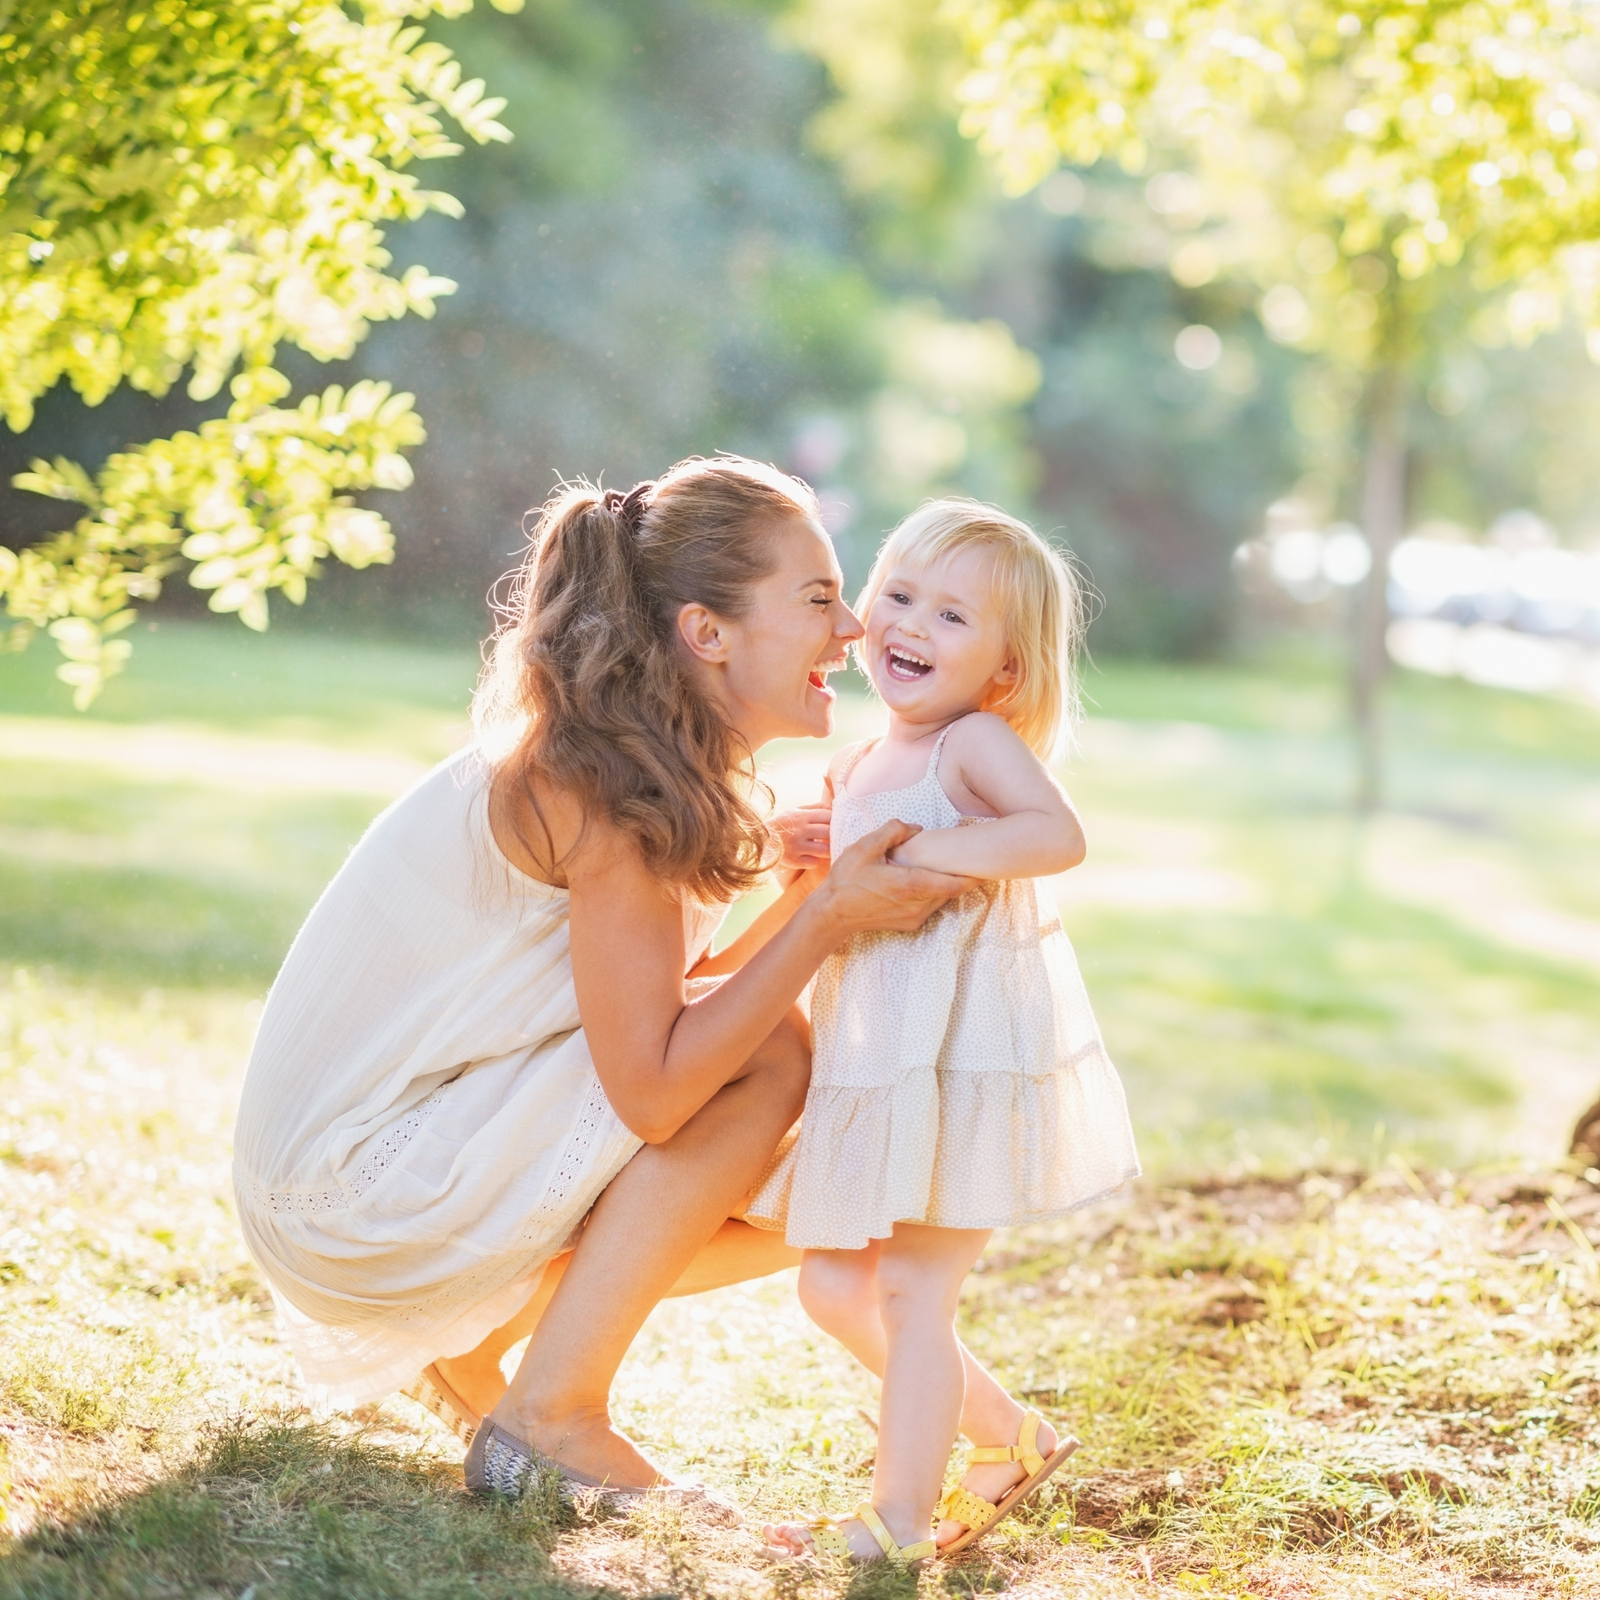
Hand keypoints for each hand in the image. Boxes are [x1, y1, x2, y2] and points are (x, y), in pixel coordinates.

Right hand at [770, 803, 831, 871]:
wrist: (760, 840)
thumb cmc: (783, 824)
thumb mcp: (796, 811)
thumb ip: (815, 808)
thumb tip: (834, 807)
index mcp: (802, 817)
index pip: (829, 816)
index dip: (836, 821)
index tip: (837, 825)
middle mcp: (801, 831)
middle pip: (830, 833)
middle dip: (836, 835)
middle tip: (836, 838)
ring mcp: (797, 846)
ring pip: (825, 850)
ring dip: (828, 850)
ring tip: (826, 849)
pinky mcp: (794, 861)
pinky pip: (814, 862)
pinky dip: (815, 860)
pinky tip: (811, 857)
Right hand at [812, 818, 971, 937]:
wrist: (832, 914)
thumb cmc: (847, 879)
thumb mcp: (866, 846)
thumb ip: (894, 831)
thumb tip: (916, 828)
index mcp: (911, 885)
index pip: (956, 884)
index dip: (974, 875)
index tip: (986, 864)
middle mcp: (918, 905)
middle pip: (952, 891)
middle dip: (961, 875)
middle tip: (969, 858)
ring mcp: (914, 917)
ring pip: (942, 899)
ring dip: (946, 884)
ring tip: (947, 867)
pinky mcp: (909, 924)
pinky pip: (930, 906)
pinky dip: (933, 893)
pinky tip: (924, 880)